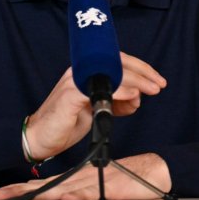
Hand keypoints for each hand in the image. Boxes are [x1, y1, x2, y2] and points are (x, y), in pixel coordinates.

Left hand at [0, 153, 170, 199]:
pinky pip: (88, 193)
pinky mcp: (107, 188)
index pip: (47, 184)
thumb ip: (83, 194)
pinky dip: (75, 196)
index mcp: (78, 180)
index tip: (4, 192)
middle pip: (47, 186)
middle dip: (22, 190)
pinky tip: (63, 199)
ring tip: (20, 196)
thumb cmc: (128, 181)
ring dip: (41, 193)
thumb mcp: (100, 188)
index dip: (25, 188)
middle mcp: (81, 180)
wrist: (155, 171)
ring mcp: (93, 184)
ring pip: (62, 189)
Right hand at [24, 52, 165, 160]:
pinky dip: (118, 90)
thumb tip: (136, 99)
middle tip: (159, 84)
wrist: (40, 138)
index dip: (140, 68)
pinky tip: (132, 95)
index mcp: (87, 72)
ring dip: (135, 81)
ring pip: (110, 73)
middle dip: (142, 73)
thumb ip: (117, 102)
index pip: (117, 61)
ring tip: (149, 90)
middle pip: (116, 63)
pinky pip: (96, 89)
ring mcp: (74, 82)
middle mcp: (80, 72)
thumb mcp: (98, 110)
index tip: (157, 79)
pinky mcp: (69, 96)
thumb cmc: (67, 122)